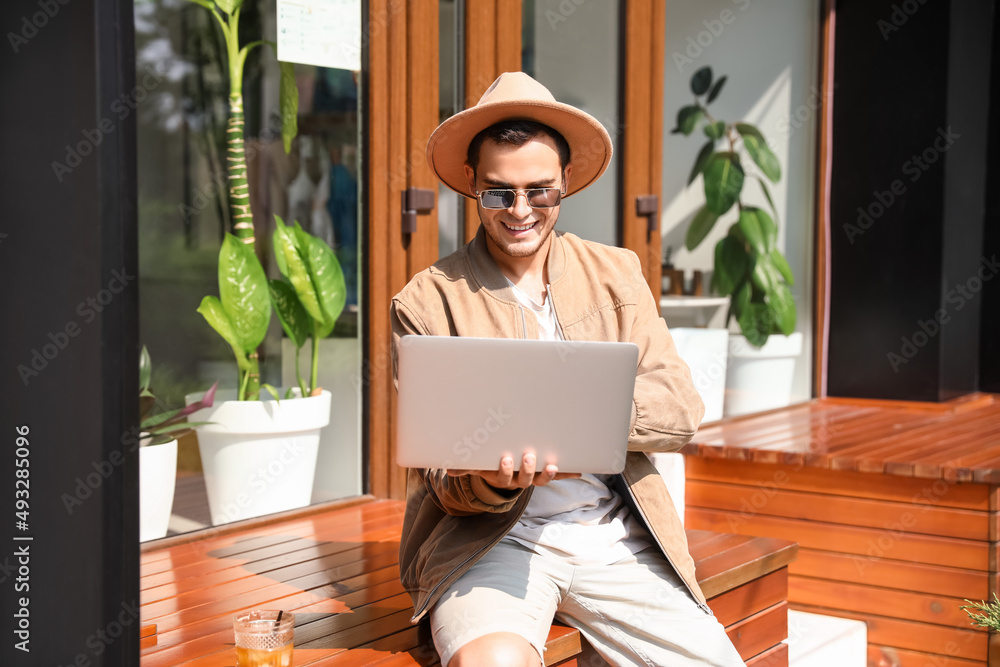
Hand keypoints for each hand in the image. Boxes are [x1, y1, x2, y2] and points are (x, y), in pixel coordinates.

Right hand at [446, 452, 580, 488]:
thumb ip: (465, 467)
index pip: (504, 477)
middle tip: (529, 456)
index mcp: (504, 477)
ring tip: (552, 465)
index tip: (505, 459)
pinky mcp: (545, 473)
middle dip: (528, 469)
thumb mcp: (479, 465)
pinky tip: (579, 471)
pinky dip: (568, 474)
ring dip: (548, 473)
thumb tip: (448, 469)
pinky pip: (558, 475)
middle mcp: (520, 480)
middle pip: (525, 479)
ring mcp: (534, 478)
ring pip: (542, 479)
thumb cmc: (491, 463)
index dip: (505, 470)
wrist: (505, 471)